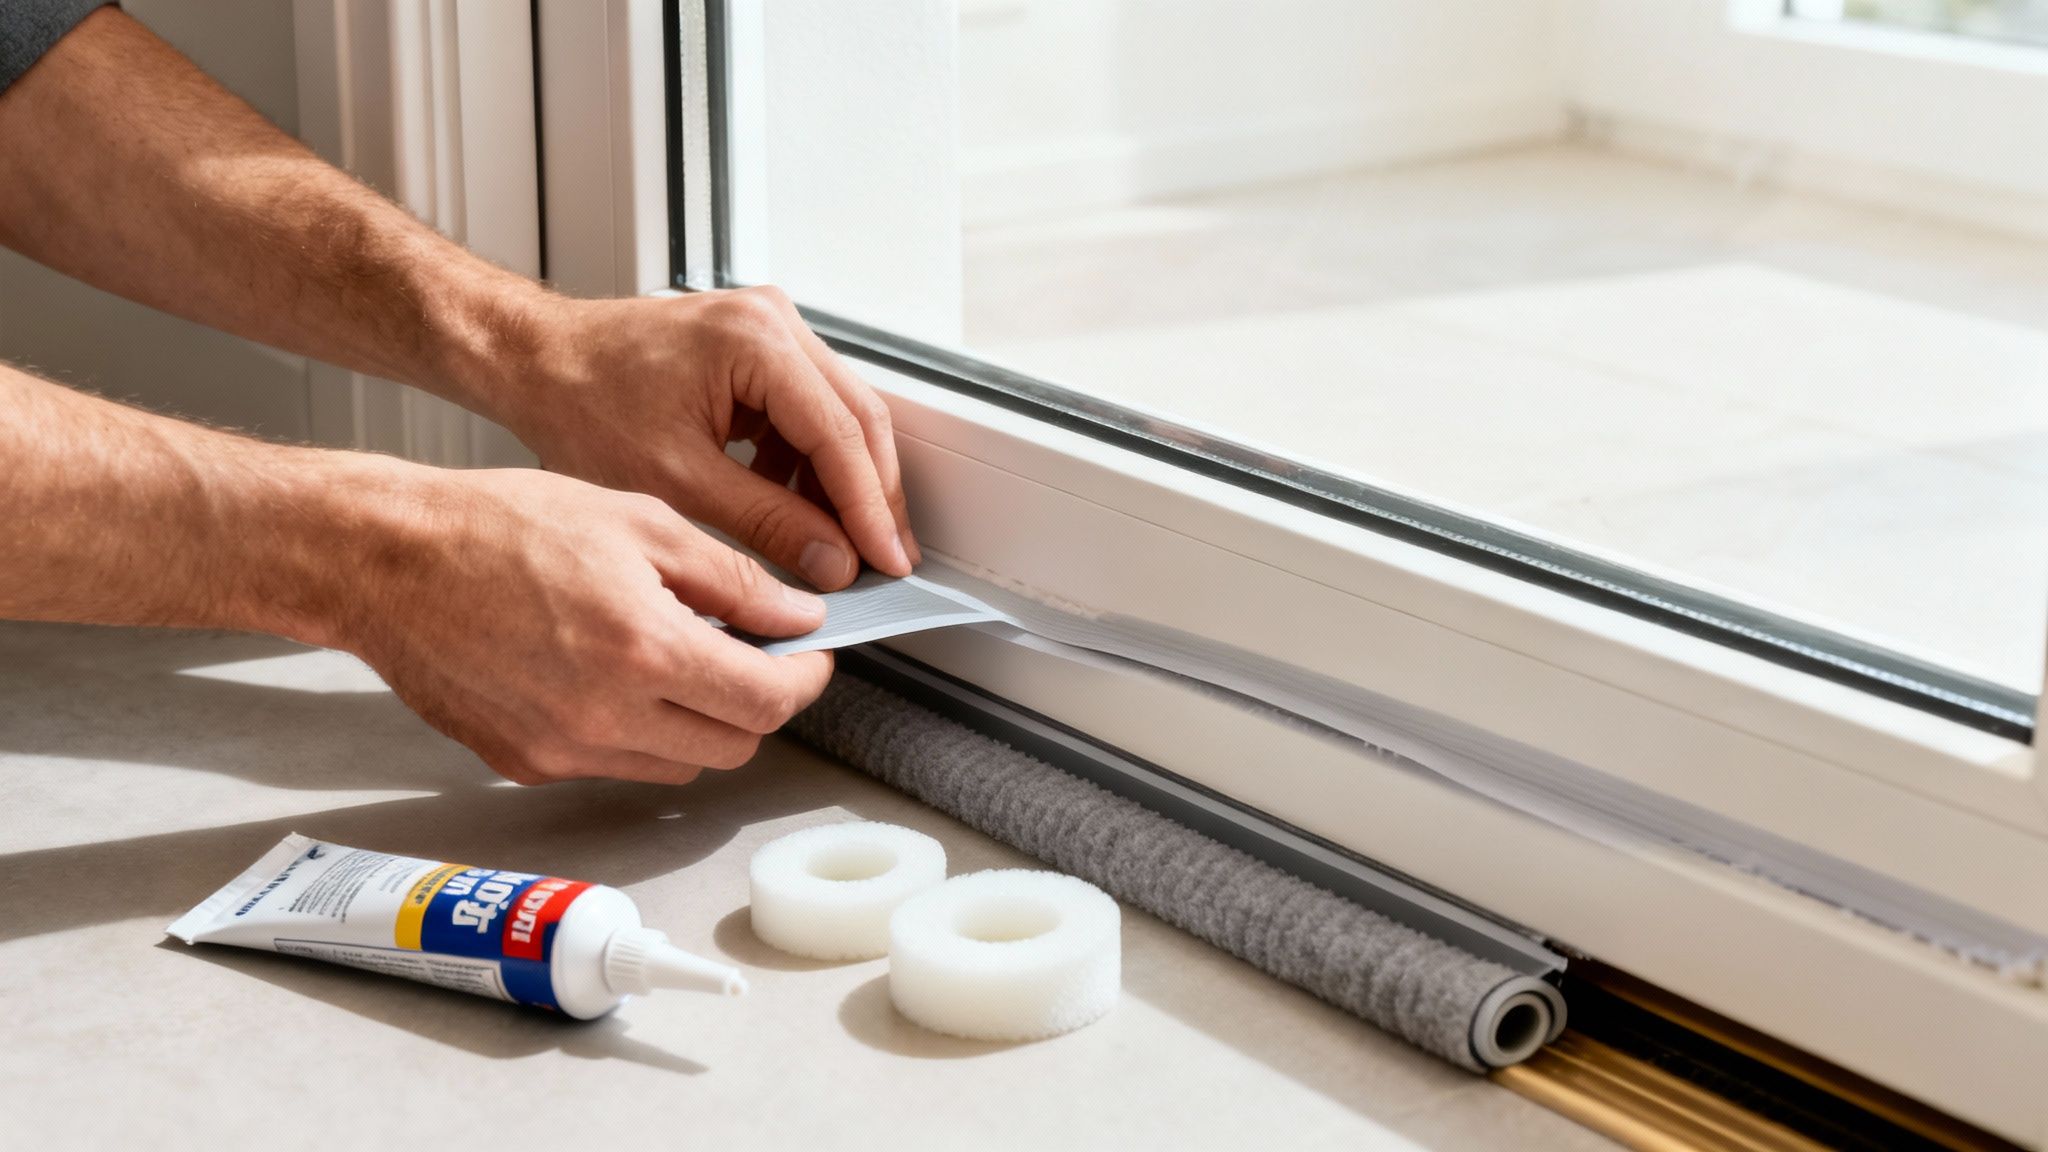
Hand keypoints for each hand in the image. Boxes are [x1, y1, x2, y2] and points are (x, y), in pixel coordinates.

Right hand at [341, 465, 834, 784]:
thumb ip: (733, 579)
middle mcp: (606, 715)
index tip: (809, 656)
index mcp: (644, 650)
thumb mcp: (639, 522)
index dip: (805, 679)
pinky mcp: (526, 762)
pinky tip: (615, 675)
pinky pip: (616, 764)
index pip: (768, 702)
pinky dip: (638, 731)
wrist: (387, 559)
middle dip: (758, 703)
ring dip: (699, 722)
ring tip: (676, 656)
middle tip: (751, 653)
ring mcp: (563, 749)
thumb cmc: (498, 525)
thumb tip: (798, 615)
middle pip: (733, 746)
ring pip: (678, 764)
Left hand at [494, 285, 920, 591]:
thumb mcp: (679, 482)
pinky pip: (809, 408)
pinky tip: (799, 507)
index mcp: (756, 342)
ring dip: (845, 481)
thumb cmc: (584, 405)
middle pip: (857, 417)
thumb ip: (768, 523)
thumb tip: (833, 560)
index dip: (871, 507)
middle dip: (874, 495)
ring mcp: (769, 327)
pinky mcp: (758, 346)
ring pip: (840, 413)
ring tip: (844, 544)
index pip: (840, 434)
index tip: (889, 558)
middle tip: (888, 558)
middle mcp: (773, 321)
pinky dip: (811, 461)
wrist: (537, 363)